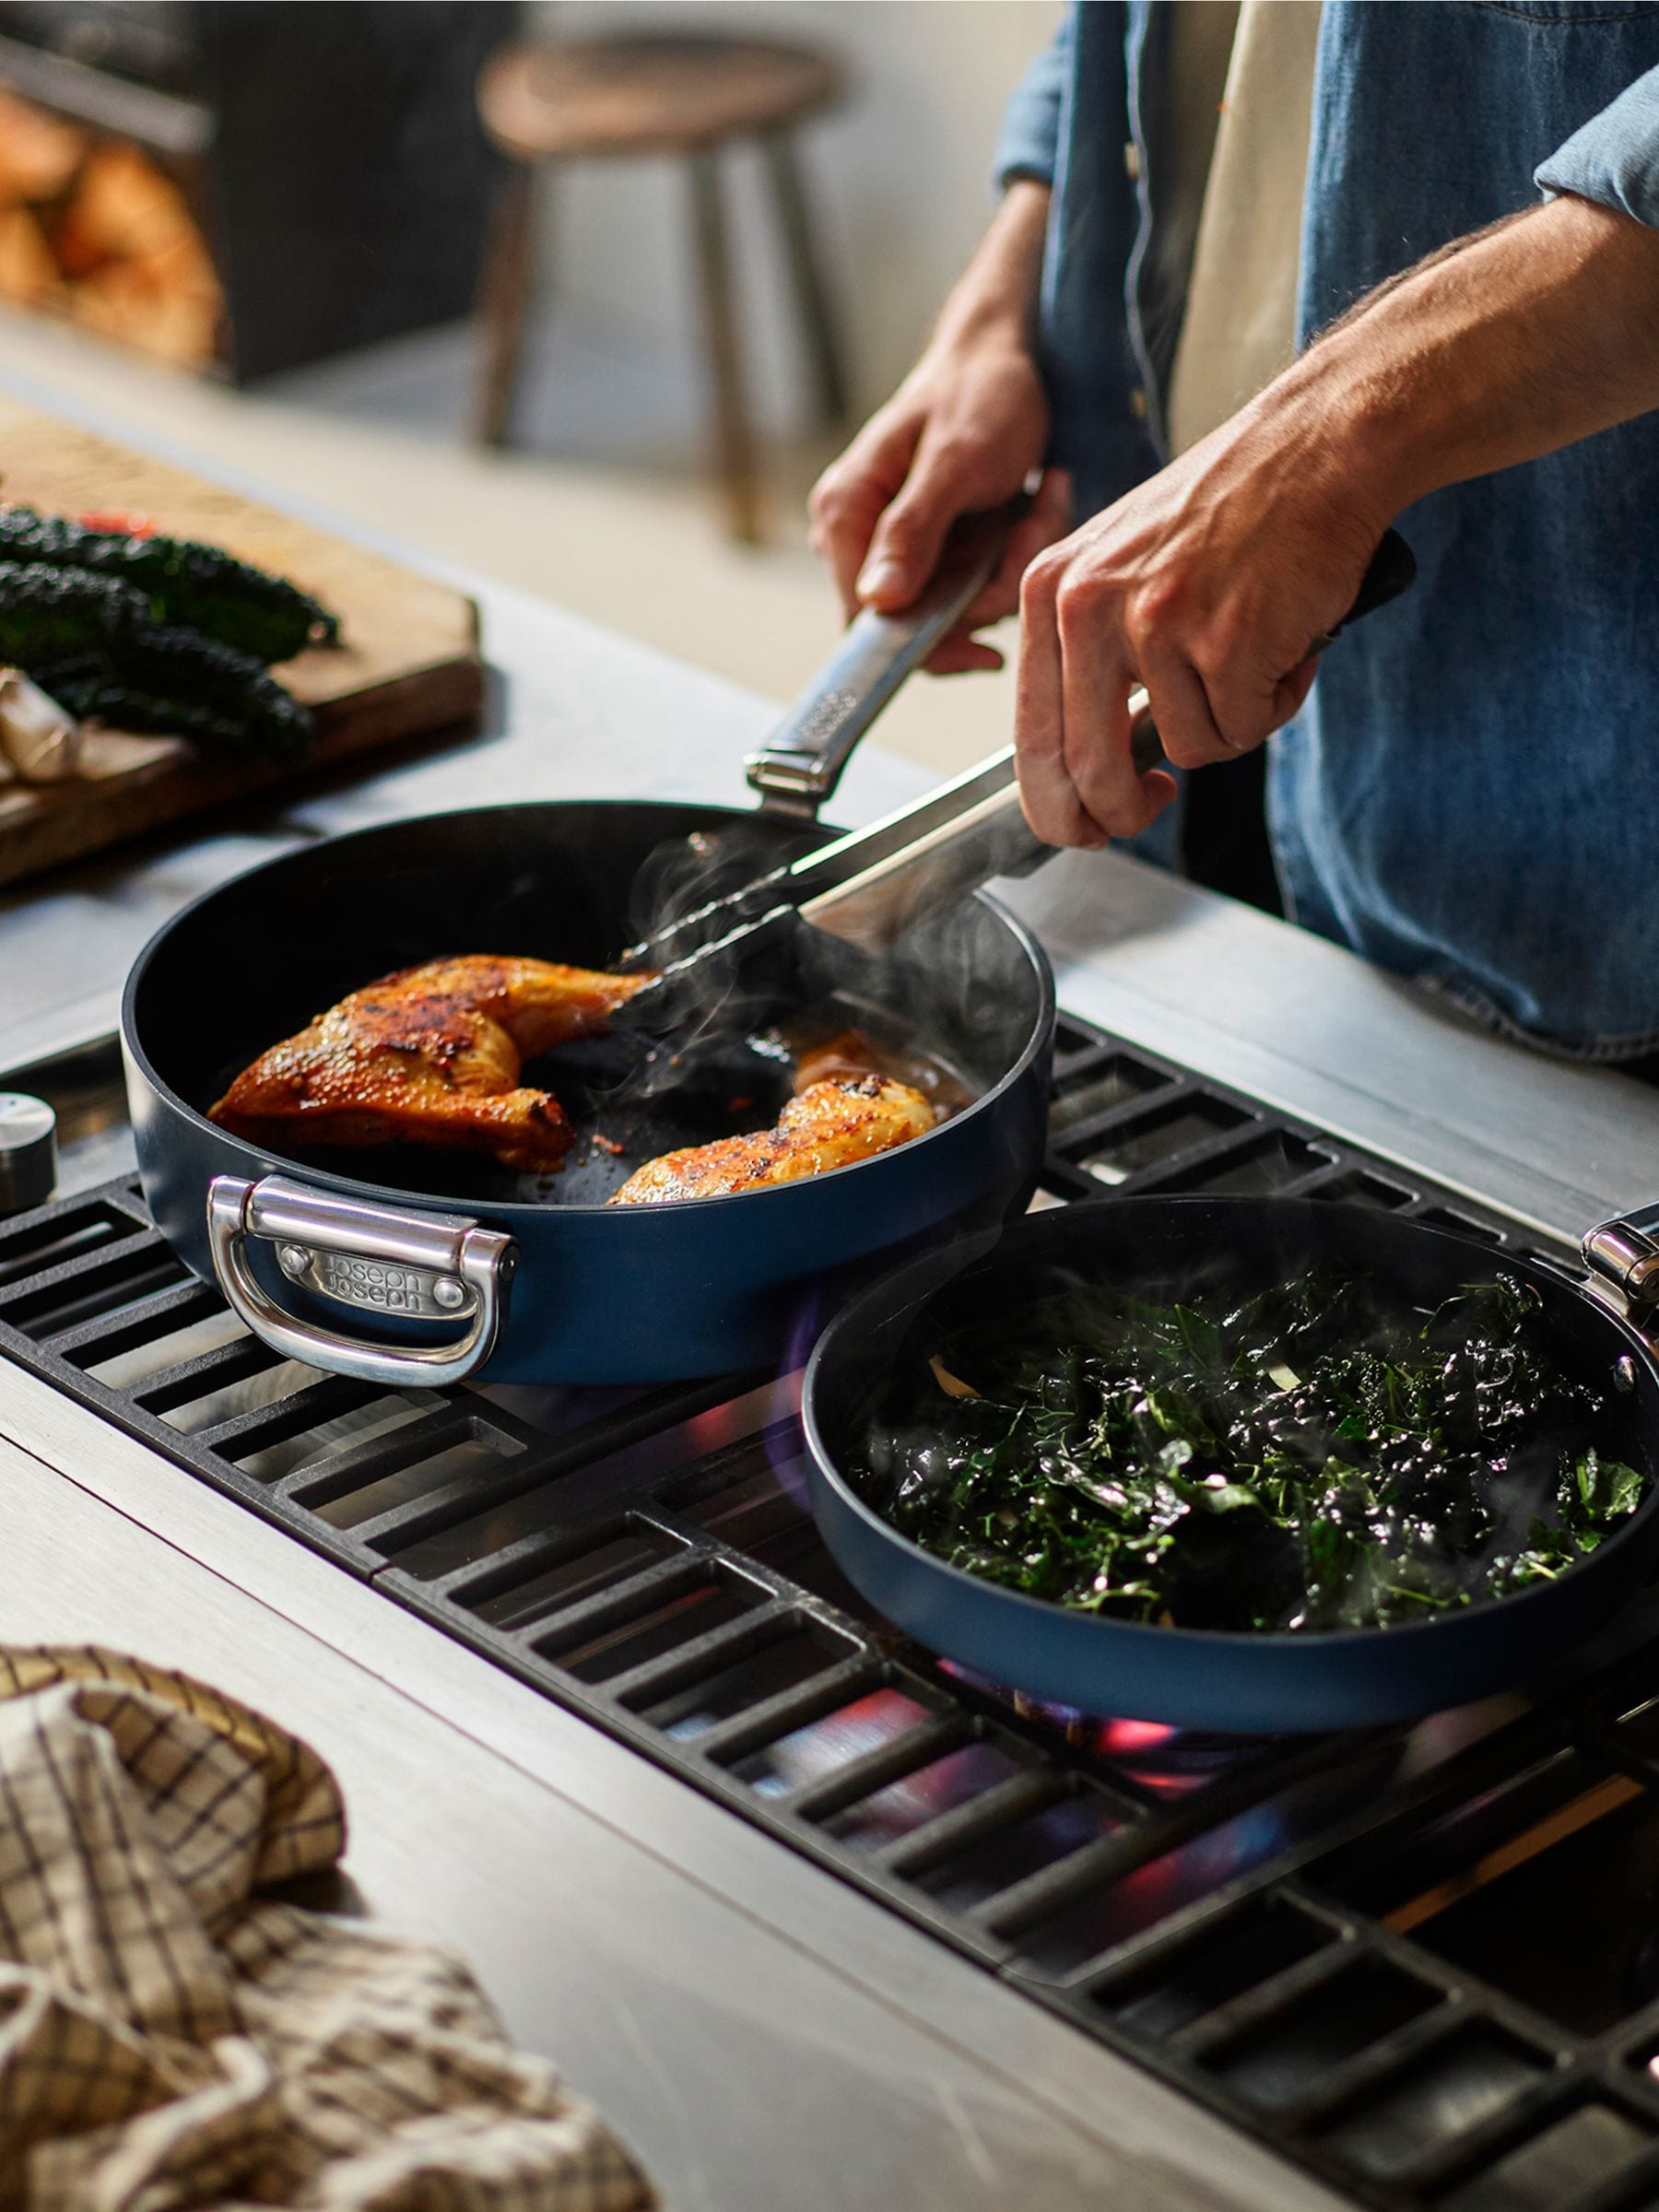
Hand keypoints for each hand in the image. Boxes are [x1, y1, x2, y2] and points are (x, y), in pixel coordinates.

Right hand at [808, 179, 1067, 672]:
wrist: (1006, 357)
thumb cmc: (978, 394)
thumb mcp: (954, 461)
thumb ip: (911, 531)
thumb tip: (877, 601)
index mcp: (844, 515)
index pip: (867, 621)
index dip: (929, 637)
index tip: (992, 619)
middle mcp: (859, 539)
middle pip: (918, 620)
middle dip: (988, 589)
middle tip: (1034, 524)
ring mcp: (897, 547)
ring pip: (957, 607)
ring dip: (1012, 565)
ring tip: (1041, 502)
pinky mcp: (933, 549)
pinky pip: (975, 586)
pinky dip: (1015, 555)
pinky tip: (1036, 504)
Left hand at [1016, 191, 1658, 846]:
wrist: (1313, 446)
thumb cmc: (1226, 509)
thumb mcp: (1117, 566)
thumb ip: (1087, 656)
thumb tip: (1084, 768)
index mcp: (1048, 592)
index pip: (1032, 738)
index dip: (1059, 805)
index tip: (1085, 827)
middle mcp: (1088, 608)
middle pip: (1092, 771)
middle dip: (1125, 812)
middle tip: (1154, 804)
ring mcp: (1157, 626)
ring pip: (1186, 749)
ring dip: (1227, 724)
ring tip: (1251, 657)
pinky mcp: (1226, 642)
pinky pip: (1241, 728)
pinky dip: (1272, 704)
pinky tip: (1284, 648)